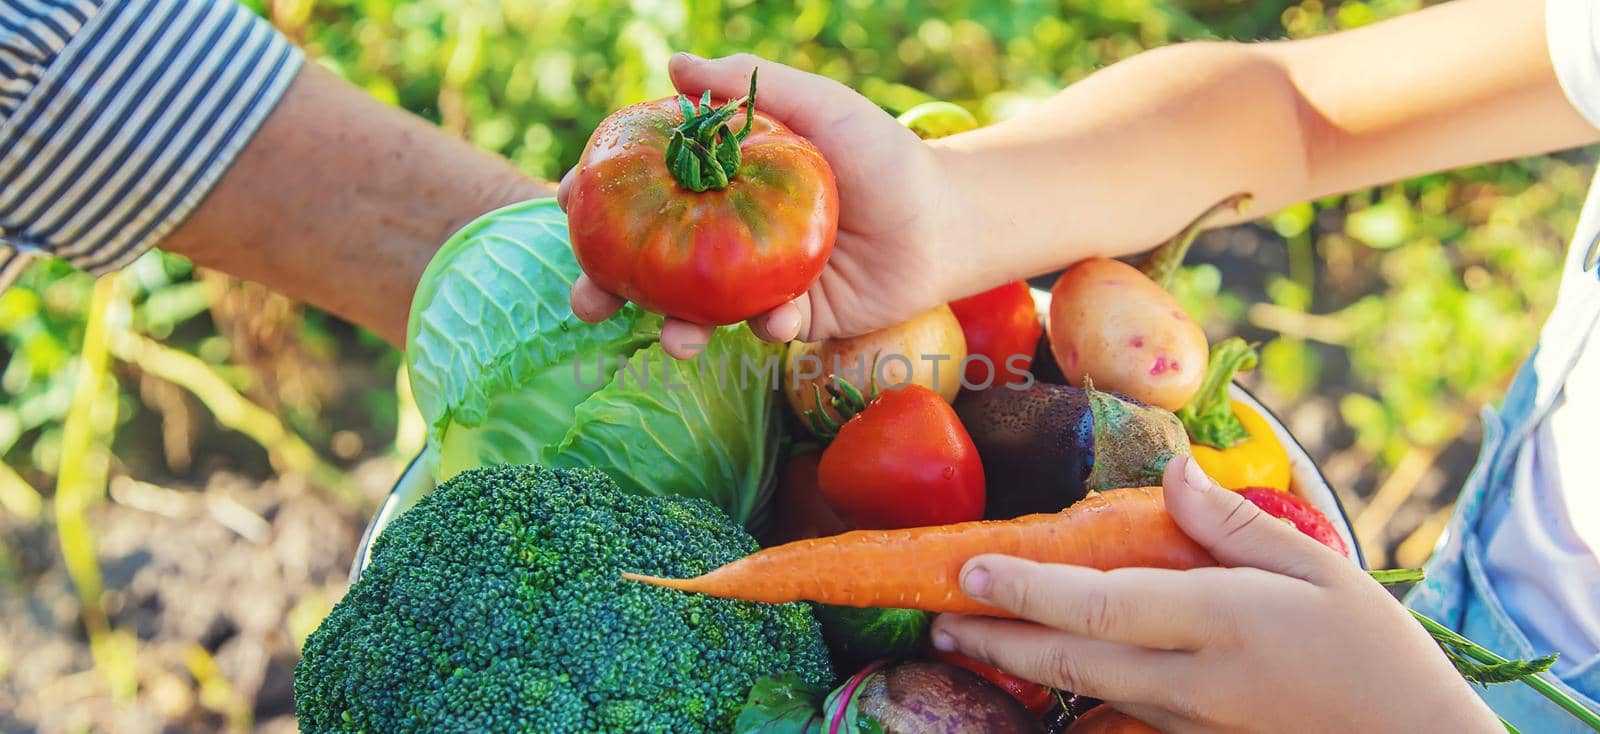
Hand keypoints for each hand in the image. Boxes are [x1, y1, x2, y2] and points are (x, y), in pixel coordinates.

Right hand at [561, 53, 970, 358]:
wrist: (946, 219)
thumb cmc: (883, 153)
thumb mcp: (817, 106)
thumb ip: (747, 86)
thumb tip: (672, 65)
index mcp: (723, 182)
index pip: (646, 188)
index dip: (601, 196)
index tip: (566, 200)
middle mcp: (729, 234)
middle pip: (652, 261)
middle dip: (609, 283)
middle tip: (586, 297)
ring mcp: (757, 281)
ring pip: (697, 309)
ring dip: (674, 328)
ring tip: (672, 338)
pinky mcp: (795, 319)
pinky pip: (764, 329)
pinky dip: (763, 328)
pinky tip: (775, 321)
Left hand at [929, 455, 1501, 733]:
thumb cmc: (1374, 650)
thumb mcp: (1319, 569)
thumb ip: (1234, 524)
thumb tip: (1174, 472)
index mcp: (1220, 621)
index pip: (1102, 604)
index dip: (1029, 589)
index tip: (971, 568)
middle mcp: (1191, 676)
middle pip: (1071, 658)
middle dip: (996, 639)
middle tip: (936, 620)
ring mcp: (1188, 716)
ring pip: (1084, 689)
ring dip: (1018, 665)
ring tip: (963, 640)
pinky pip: (1116, 711)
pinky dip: (1067, 690)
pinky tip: (1037, 674)